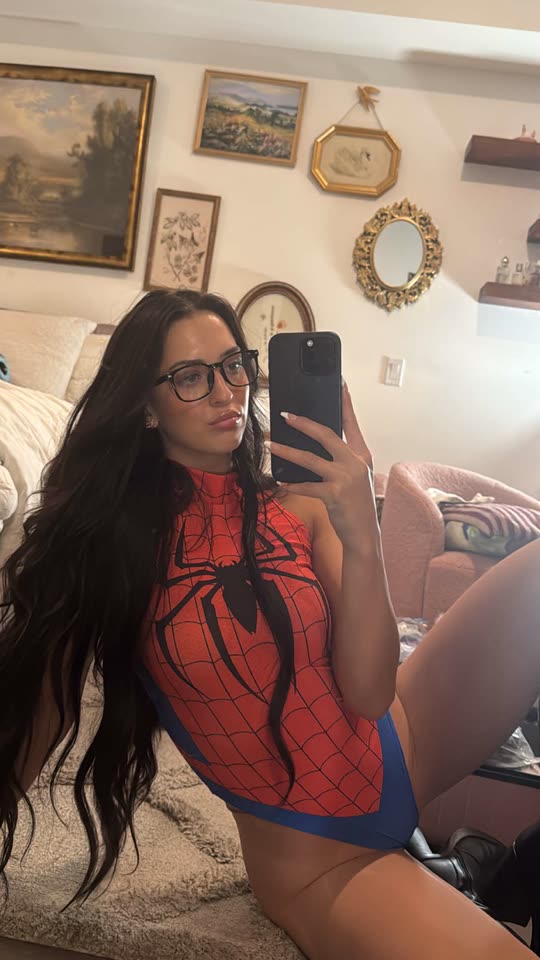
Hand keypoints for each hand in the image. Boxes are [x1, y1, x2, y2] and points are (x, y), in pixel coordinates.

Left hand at [267, 382, 378, 551]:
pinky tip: (279, 480)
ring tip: (271, 445)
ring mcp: (345, 478)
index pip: (351, 422)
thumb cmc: (355, 504)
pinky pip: (306, 485)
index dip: (344, 401)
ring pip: (310, 458)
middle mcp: (355, 462)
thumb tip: (311, 444)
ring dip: (287, 451)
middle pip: (326, 434)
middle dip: (303, 423)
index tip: (339, 383)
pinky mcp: (334, 495)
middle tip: (285, 415)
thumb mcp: (354, 477)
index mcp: (361, 454)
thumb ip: (339, 459)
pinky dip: (291, 483)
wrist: (365, 535)